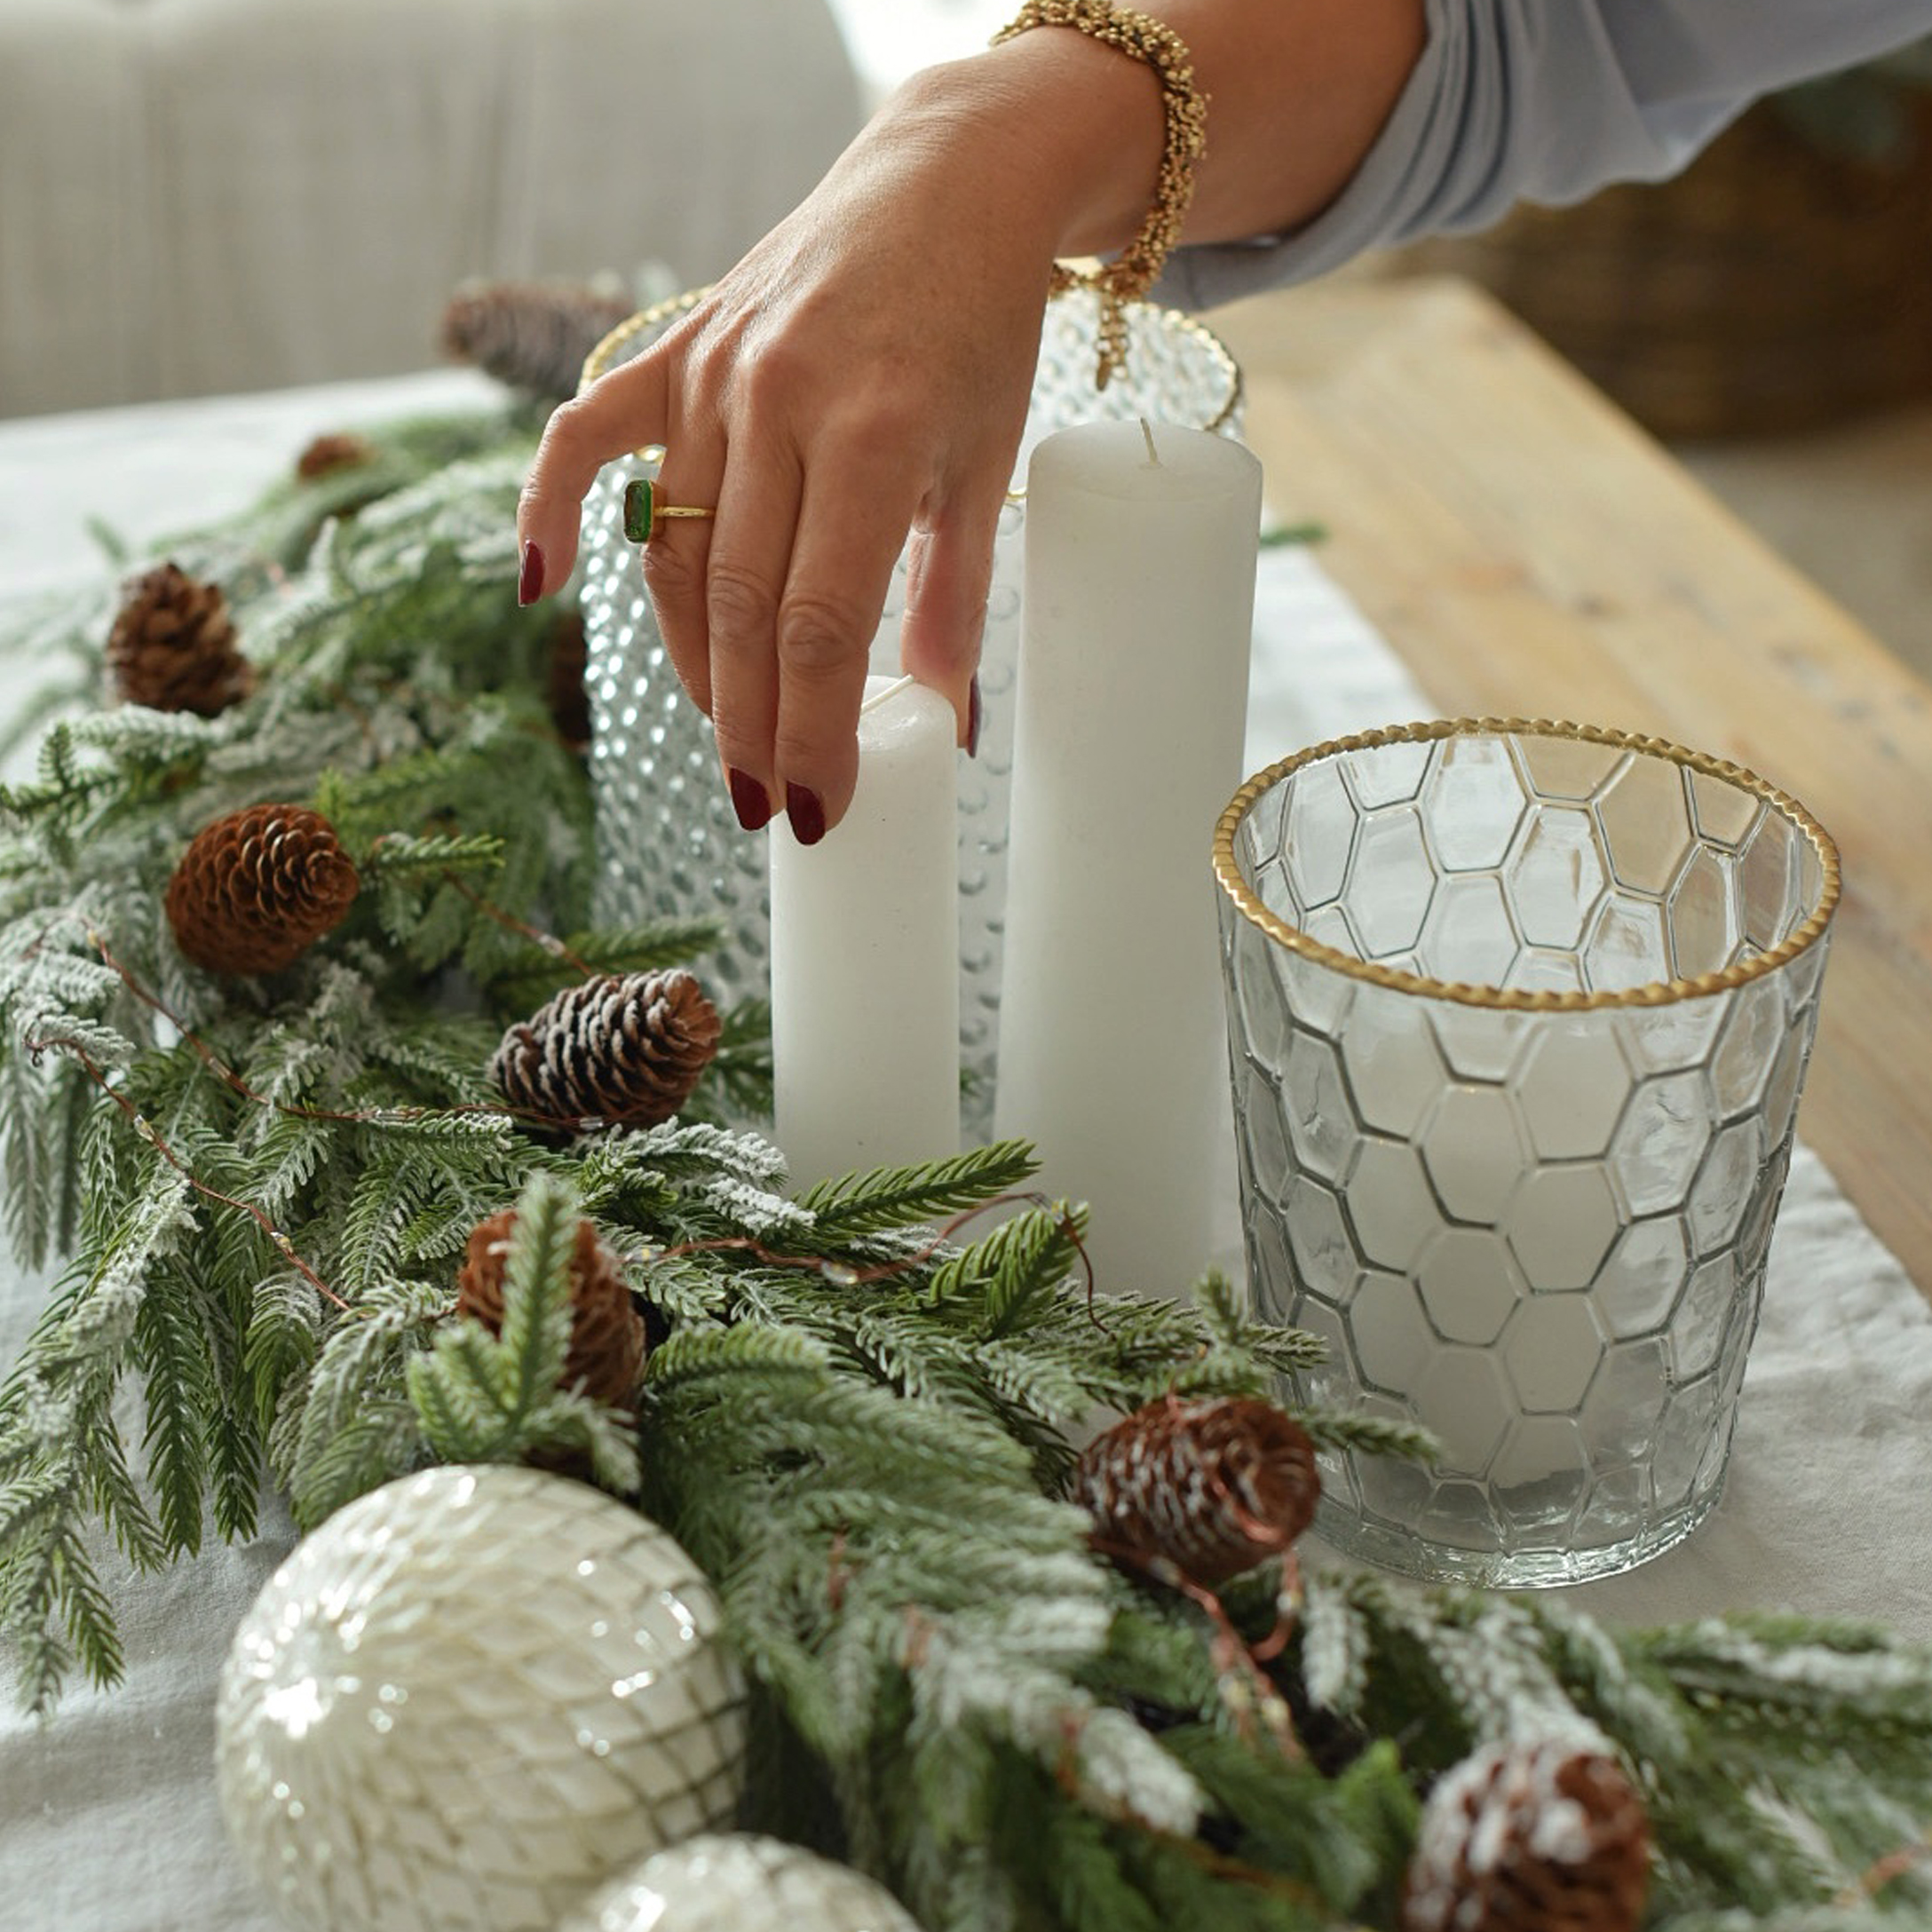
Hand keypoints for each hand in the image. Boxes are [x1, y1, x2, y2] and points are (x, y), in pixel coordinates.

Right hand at [516, 63, 1072, 842]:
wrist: (945, 184)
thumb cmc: (980, 328)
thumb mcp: (986, 462)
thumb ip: (953, 595)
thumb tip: (943, 725)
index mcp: (873, 433)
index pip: (820, 624)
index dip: (814, 732)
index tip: (817, 810)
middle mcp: (777, 401)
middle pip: (740, 606)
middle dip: (751, 724)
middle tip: (763, 807)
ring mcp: (714, 370)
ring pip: (675, 551)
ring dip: (692, 660)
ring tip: (726, 738)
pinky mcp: (676, 349)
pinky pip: (590, 438)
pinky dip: (556, 509)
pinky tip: (540, 586)